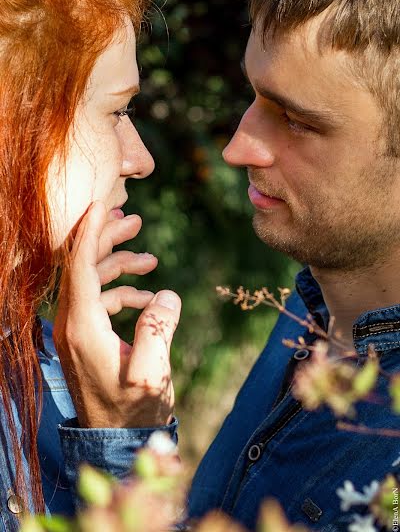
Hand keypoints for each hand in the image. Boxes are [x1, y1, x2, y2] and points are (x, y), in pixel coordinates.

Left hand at [53, 200, 180, 428]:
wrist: (116, 439)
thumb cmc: (134, 409)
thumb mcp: (151, 372)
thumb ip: (158, 329)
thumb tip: (165, 295)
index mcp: (82, 327)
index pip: (79, 267)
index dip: (89, 232)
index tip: (100, 204)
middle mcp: (71, 324)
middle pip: (83, 266)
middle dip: (106, 239)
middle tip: (133, 220)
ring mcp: (76, 331)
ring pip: (92, 282)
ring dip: (118, 265)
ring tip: (150, 259)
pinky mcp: (85, 337)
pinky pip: (99, 301)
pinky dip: (122, 291)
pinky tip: (147, 298)